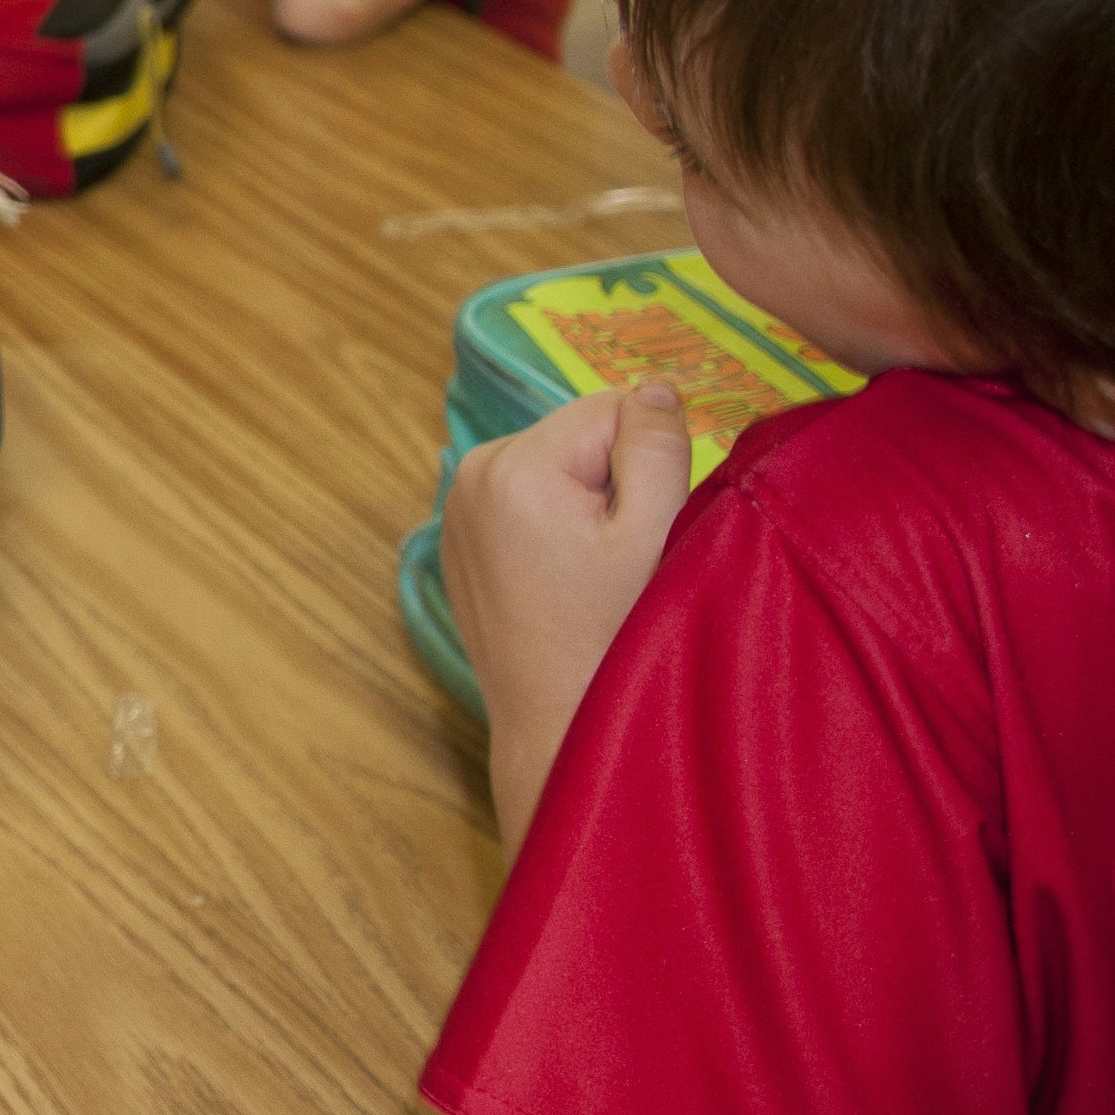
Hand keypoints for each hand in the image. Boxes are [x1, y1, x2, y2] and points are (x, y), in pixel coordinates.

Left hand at [445, 380, 690, 838]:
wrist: (557, 728)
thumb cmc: (612, 637)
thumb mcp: (653, 533)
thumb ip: (657, 446)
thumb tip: (654, 385)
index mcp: (511, 465)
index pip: (613, 407)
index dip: (650, 461)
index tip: (641, 528)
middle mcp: (469, 473)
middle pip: (580, 435)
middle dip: (614, 480)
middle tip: (617, 558)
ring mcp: (456, 508)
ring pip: (558, 467)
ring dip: (588, 503)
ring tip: (591, 575)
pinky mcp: (461, 539)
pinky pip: (529, 501)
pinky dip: (555, 527)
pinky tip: (563, 583)